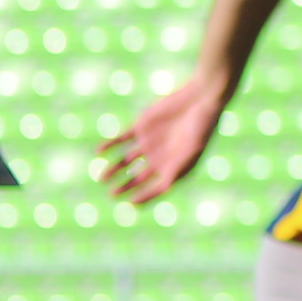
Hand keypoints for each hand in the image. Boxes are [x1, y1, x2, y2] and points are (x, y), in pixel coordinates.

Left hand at [95, 68, 233, 203]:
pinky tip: (100, 151)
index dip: (144, 197)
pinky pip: (121, 140)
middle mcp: (159, 159)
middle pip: (137, 178)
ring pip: (126, 161)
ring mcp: (148, 143)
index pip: (155, 189)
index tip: (131, 201)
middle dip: (124, 187)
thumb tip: (164, 188)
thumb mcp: (192, 152)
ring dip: (114, 169)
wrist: (199, 98)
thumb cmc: (201, 127)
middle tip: (112, 194)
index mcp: (173, 168)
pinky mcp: (141, 127)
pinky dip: (110, 145)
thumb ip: (177, 168)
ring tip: (101, 178)